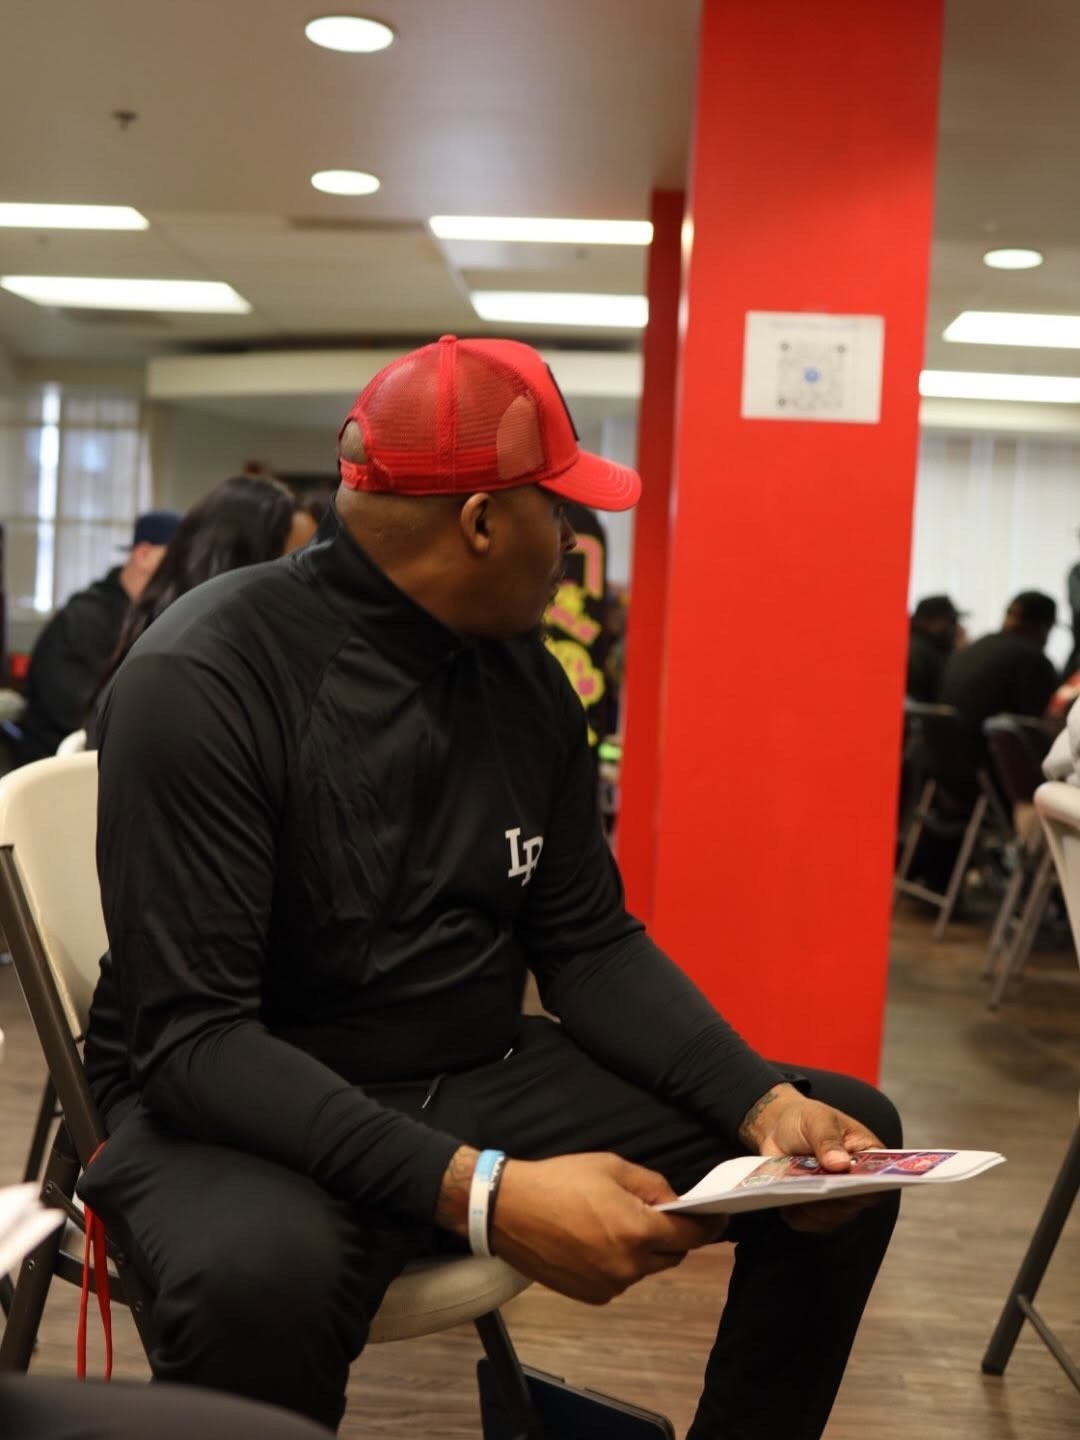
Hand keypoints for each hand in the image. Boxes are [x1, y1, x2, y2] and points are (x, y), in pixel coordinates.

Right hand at [489, 1152, 726, 1303]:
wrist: (508, 1211)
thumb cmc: (560, 1181)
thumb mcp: (610, 1167)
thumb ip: (650, 1185)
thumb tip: (674, 1201)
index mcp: (637, 1230)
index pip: (690, 1234)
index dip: (709, 1225)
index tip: (721, 1217)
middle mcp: (629, 1265)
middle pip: (672, 1254)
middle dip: (672, 1234)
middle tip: (657, 1211)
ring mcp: (610, 1284)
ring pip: (646, 1268)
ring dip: (644, 1249)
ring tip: (616, 1223)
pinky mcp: (593, 1296)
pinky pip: (622, 1278)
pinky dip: (621, 1262)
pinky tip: (597, 1241)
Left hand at [739, 1085, 883, 1233]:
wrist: (779, 1128)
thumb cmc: (807, 1120)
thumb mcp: (817, 1119)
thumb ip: (828, 1138)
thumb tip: (841, 1164)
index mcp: (868, 1157)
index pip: (878, 1179)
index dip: (868, 1186)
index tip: (852, 1186)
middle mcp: (857, 1185)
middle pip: (853, 1204)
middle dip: (833, 1199)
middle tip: (816, 1189)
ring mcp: (836, 1202)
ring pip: (829, 1217)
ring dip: (811, 1206)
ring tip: (795, 1190)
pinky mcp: (813, 1211)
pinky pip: (806, 1222)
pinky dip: (794, 1212)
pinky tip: (783, 1198)